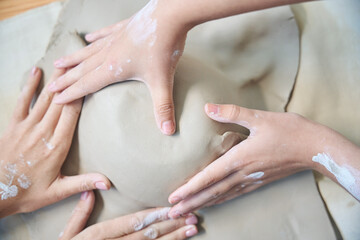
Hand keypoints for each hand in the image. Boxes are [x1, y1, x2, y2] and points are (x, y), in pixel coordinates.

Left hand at [0, 67, 109, 217]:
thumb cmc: (28, 193)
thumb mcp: (58, 192)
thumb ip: (83, 183)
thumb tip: (108, 183)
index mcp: (57, 146)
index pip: (72, 115)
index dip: (80, 96)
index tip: (89, 80)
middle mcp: (43, 133)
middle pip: (60, 102)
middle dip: (71, 82)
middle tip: (80, 62)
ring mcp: (27, 127)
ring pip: (44, 98)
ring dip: (55, 79)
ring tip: (65, 62)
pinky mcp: (14, 126)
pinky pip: (22, 102)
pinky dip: (29, 86)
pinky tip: (35, 71)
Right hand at [49, 0, 189, 134]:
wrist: (170, 16)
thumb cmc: (164, 48)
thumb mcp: (163, 81)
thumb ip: (163, 107)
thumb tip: (167, 131)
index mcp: (114, 67)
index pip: (87, 84)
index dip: (71, 93)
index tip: (56, 99)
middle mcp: (109, 53)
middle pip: (82, 69)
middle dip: (66, 79)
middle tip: (51, 86)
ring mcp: (116, 38)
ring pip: (89, 51)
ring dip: (74, 58)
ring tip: (60, 62)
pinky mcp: (124, 27)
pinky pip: (105, 33)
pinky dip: (95, 37)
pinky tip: (88, 37)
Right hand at [60, 191, 197, 239]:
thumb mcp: (66, 237)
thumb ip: (79, 215)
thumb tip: (89, 191)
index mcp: (98, 236)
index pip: (131, 222)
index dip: (153, 215)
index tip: (171, 208)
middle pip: (147, 235)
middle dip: (171, 225)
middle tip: (192, 216)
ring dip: (175, 239)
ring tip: (192, 229)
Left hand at [168, 103, 319, 217]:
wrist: (315, 148)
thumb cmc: (289, 130)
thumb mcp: (259, 117)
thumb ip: (231, 113)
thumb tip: (207, 107)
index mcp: (240, 158)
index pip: (209, 176)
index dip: (190, 188)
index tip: (174, 197)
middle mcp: (244, 173)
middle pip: (212, 192)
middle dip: (191, 203)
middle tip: (172, 212)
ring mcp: (252, 180)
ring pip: (223, 196)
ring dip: (203, 204)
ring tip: (188, 212)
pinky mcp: (260, 181)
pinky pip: (235, 194)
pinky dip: (221, 201)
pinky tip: (215, 203)